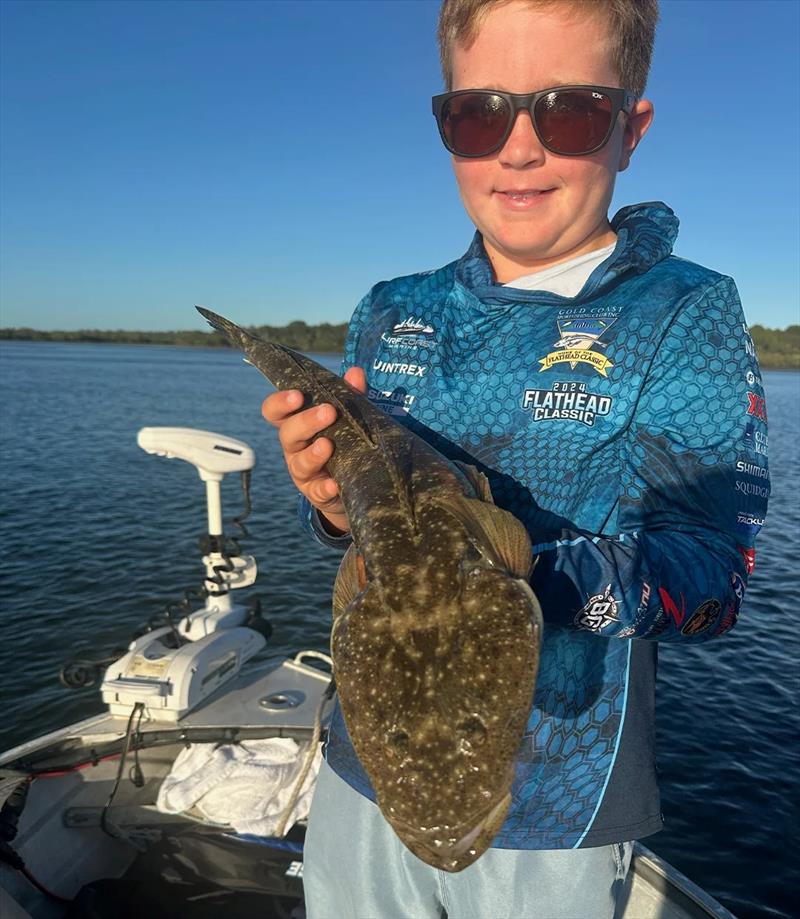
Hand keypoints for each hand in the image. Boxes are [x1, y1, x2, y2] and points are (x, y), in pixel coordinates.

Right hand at [261, 366, 366, 534]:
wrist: (353, 483)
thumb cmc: (343, 441)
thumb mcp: (346, 418)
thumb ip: (350, 395)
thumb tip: (355, 372)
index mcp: (296, 424)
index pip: (274, 411)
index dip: (280, 402)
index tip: (297, 395)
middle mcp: (295, 447)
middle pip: (287, 434)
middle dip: (305, 422)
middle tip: (328, 412)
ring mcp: (303, 471)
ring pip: (299, 463)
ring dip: (313, 454)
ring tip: (328, 445)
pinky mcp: (317, 493)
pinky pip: (318, 491)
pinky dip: (325, 487)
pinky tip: (335, 484)